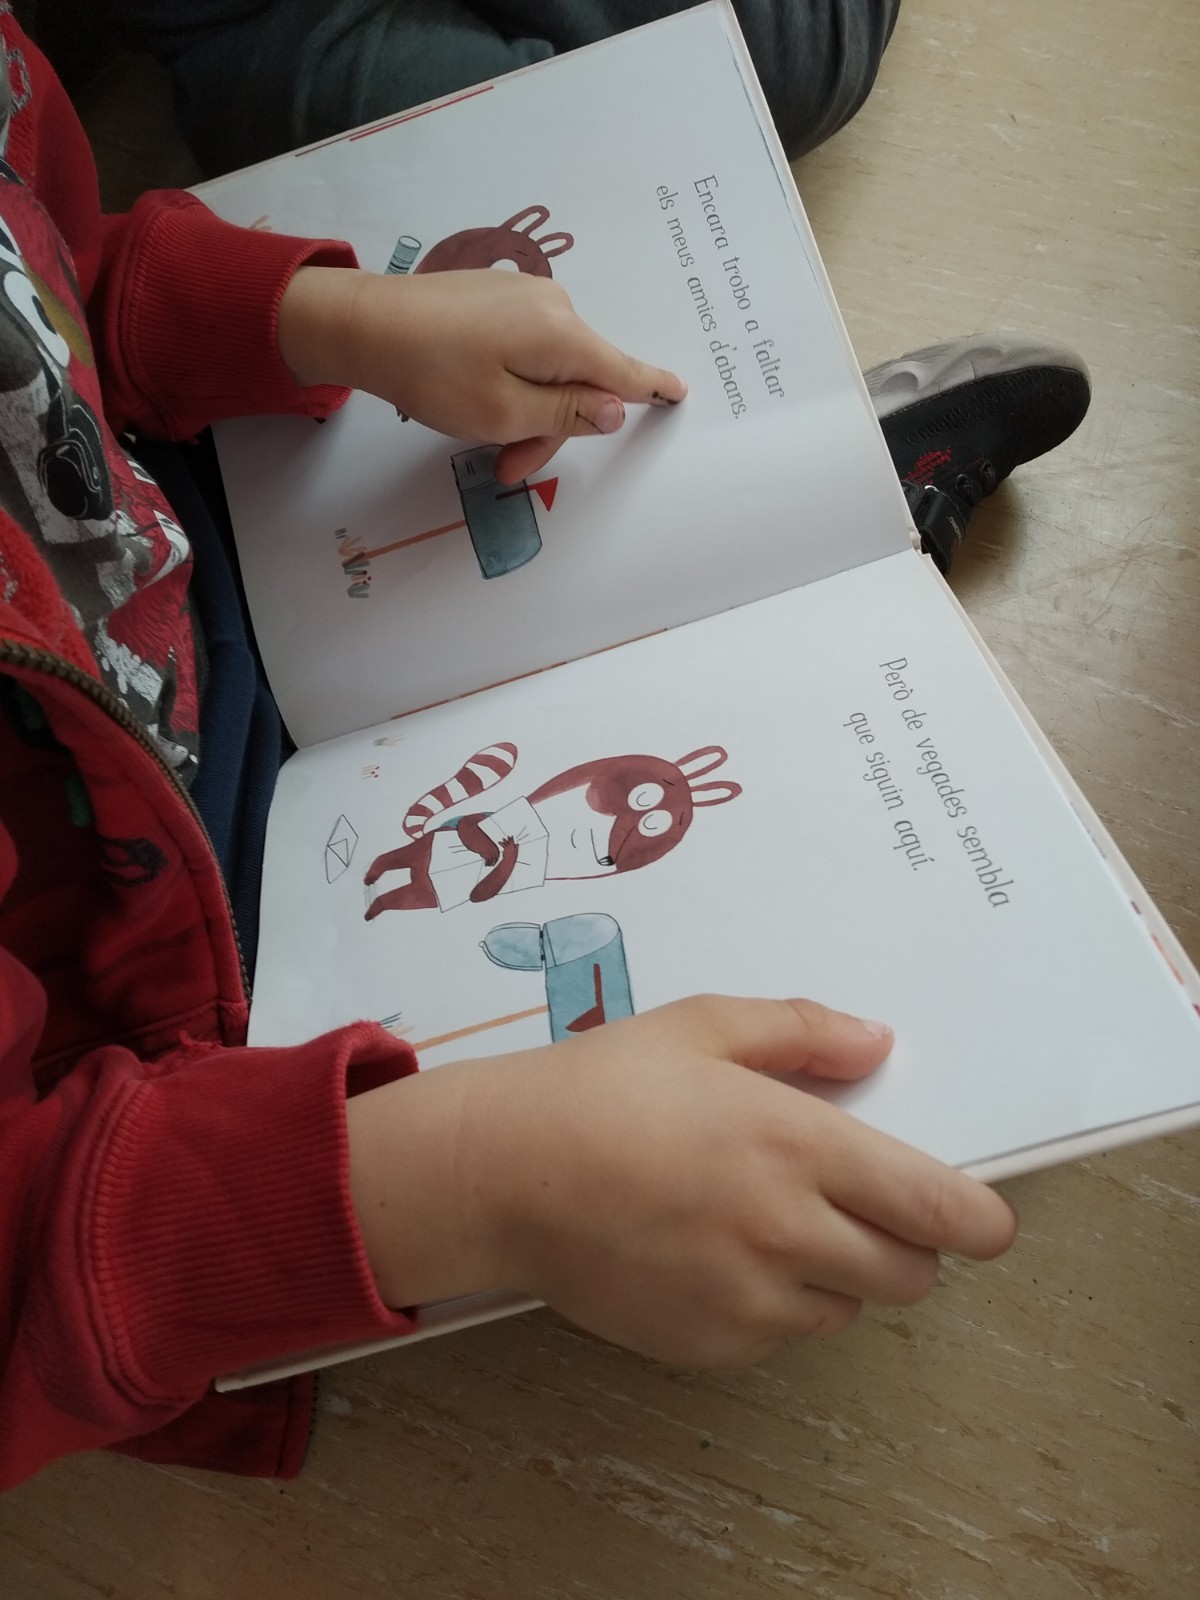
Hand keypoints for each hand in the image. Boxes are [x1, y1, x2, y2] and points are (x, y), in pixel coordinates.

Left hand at [277, 265, 686, 482]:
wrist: (364, 322)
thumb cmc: (434, 373)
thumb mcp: (504, 412)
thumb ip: (566, 414)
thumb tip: (615, 409)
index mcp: (563, 335)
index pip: (623, 370)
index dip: (652, 387)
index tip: (680, 392)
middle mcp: (553, 307)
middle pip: (581, 380)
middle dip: (553, 428)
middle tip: (507, 468)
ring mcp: (522, 298)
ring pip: (549, 371)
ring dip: (528, 413)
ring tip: (486, 447)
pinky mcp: (495, 298)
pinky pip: (524, 350)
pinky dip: (512, 384)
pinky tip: (476, 403)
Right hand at [346, 996, 1016, 1367]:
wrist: (502, 1173)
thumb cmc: (600, 1088)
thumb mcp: (700, 1027)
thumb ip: (800, 1031)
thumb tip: (875, 1043)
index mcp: (795, 1146)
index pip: (936, 1208)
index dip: (981, 1221)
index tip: (987, 1220)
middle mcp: (785, 1233)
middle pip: (909, 1275)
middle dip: (905, 1244)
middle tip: (858, 1205)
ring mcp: (746, 1302)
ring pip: (844, 1308)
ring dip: (834, 1274)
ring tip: (765, 1224)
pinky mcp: (706, 1346)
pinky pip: (777, 1336)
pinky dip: (770, 1305)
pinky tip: (712, 1257)